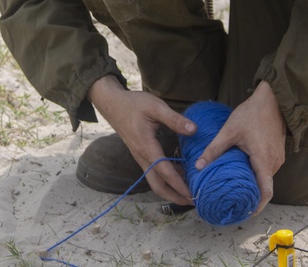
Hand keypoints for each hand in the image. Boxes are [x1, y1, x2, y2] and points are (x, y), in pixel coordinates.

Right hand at [87, 76, 195, 205]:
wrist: (112, 104)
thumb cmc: (133, 104)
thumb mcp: (156, 107)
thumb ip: (175, 119)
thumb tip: (194, 130)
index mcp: (147, 147)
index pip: (165, 172)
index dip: (179, 185)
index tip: (192, 194)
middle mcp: (142, 156)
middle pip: (157, 185)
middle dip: (174, 196)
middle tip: (192, 202)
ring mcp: (140, 157)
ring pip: (155, 180)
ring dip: (170, 189)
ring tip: (188, 192)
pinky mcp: (141, 154)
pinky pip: (153, 172)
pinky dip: (166, 178)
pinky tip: (180, 173)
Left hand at [194, 80, 285, 212]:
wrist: (272, 99)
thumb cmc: (251, 114)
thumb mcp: (229, 131)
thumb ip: (214, 149)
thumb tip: (198, 165)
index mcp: (263, 160)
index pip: (266, 192)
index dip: (258, 206)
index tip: (246, 213)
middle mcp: (274, 162)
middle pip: (264, 186)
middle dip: (251, 195)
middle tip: (234, 201)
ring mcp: (278, 157)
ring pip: (266, 177)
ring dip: (253, 182)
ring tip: (235, 186)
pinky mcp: (277, 152)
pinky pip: (267, 168)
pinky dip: (257, 173)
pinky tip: (243, 170)